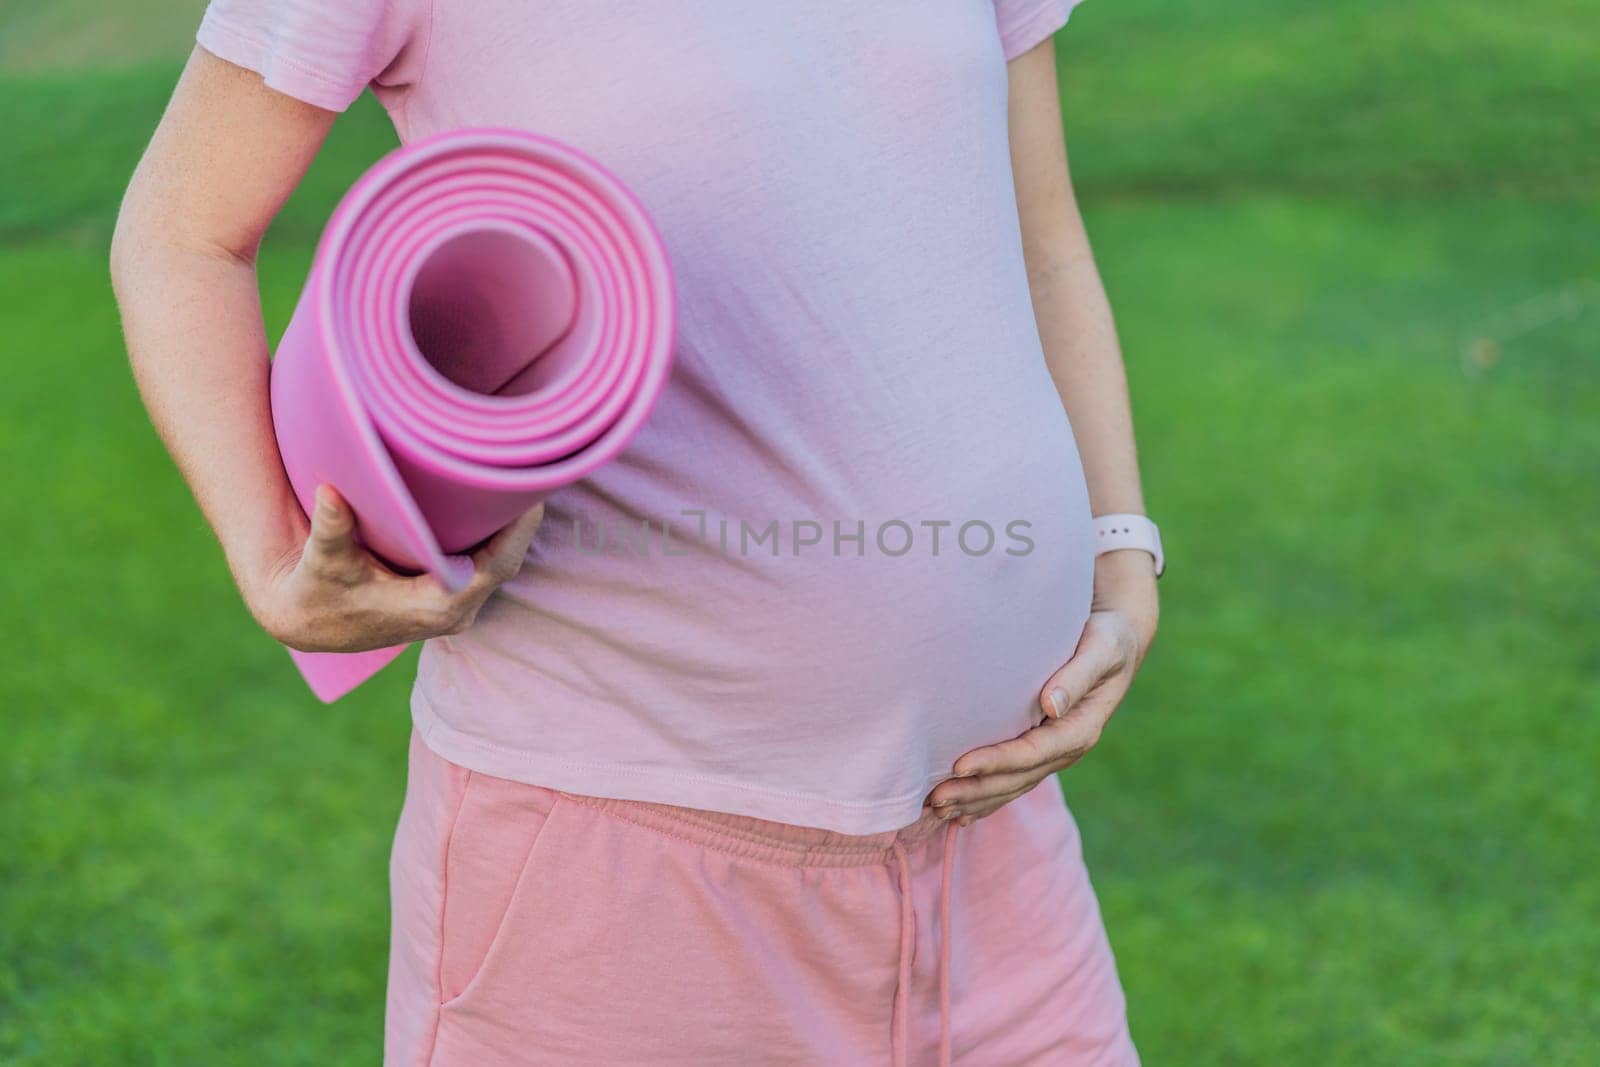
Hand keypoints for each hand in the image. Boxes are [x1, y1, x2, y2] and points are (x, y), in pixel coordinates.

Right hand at [245, 485, 545, 652]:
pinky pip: (484, 561)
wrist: (308, 622)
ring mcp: (455, 606)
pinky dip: (492, 533)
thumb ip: (332, 531)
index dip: (519, 528)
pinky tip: (493, 498)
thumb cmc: (316, 594)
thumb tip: (330, 492)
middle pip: (507, 559)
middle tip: (531, 466)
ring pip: (498, 560)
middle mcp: (455, 612)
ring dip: (509, 524)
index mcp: (437, 607)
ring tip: (520, 473)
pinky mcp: (448, 596)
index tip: (533, 490)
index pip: (498, 565)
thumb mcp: (321, 562)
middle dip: (520, 517)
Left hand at [927, 551, 1157, 824]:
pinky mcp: (1042, 750)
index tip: (958, 766)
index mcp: (1081, 729)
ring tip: (937, 809)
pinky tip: (959, 813)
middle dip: (976, 790)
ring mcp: (1054, 753)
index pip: (1031, 753)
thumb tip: (1051, 705)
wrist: (1118, 642)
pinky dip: (986, 798)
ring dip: (975, 800)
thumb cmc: (1108, 638)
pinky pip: (1013, 780)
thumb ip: (1078, 675)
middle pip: (1017, 778)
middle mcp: (1067, 748)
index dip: (995, 762)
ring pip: (1012, 786)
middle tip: (935, 798)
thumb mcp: (1102, 649)